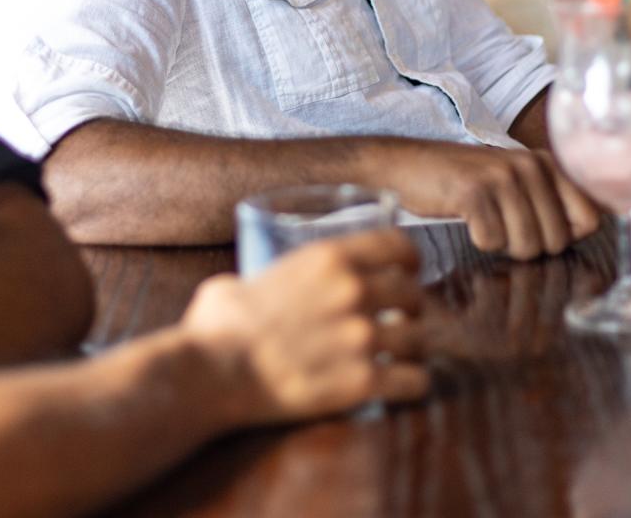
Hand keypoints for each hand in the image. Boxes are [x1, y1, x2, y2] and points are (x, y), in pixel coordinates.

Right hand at [180, 230, 429, 426]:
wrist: (211, 374)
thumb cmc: (215, 327)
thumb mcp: (240, 281)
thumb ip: (261, 279)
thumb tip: (249, 288)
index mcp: (328, 257)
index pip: (397, 246)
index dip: (409, 260)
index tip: (410, 271)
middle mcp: (353, 291)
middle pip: (413, 294)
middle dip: (411, 309)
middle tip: (399, 321)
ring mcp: (361, 337)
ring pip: (419, 339)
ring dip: (411, 349)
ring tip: (398, 357)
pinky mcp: (362, 383)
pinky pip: (414, 380)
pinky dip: (412, 383)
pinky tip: (402, 384)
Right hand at [367, 137, 600, 258]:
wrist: (407, 164)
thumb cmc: (464, 182)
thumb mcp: (515, 182)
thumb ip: (551, 201)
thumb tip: (591, 229)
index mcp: (546, 165)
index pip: (590, 219)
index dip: (565, 237)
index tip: (539, 231)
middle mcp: (530, 166)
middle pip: (557, 241)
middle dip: (529, 247)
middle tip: (502, 226)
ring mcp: (502, 177)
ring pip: (526, 246)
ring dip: (502, 245)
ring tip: (485, 222)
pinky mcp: (473, 192)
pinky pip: (491, 241)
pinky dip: (477, 240)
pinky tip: (467, 220)